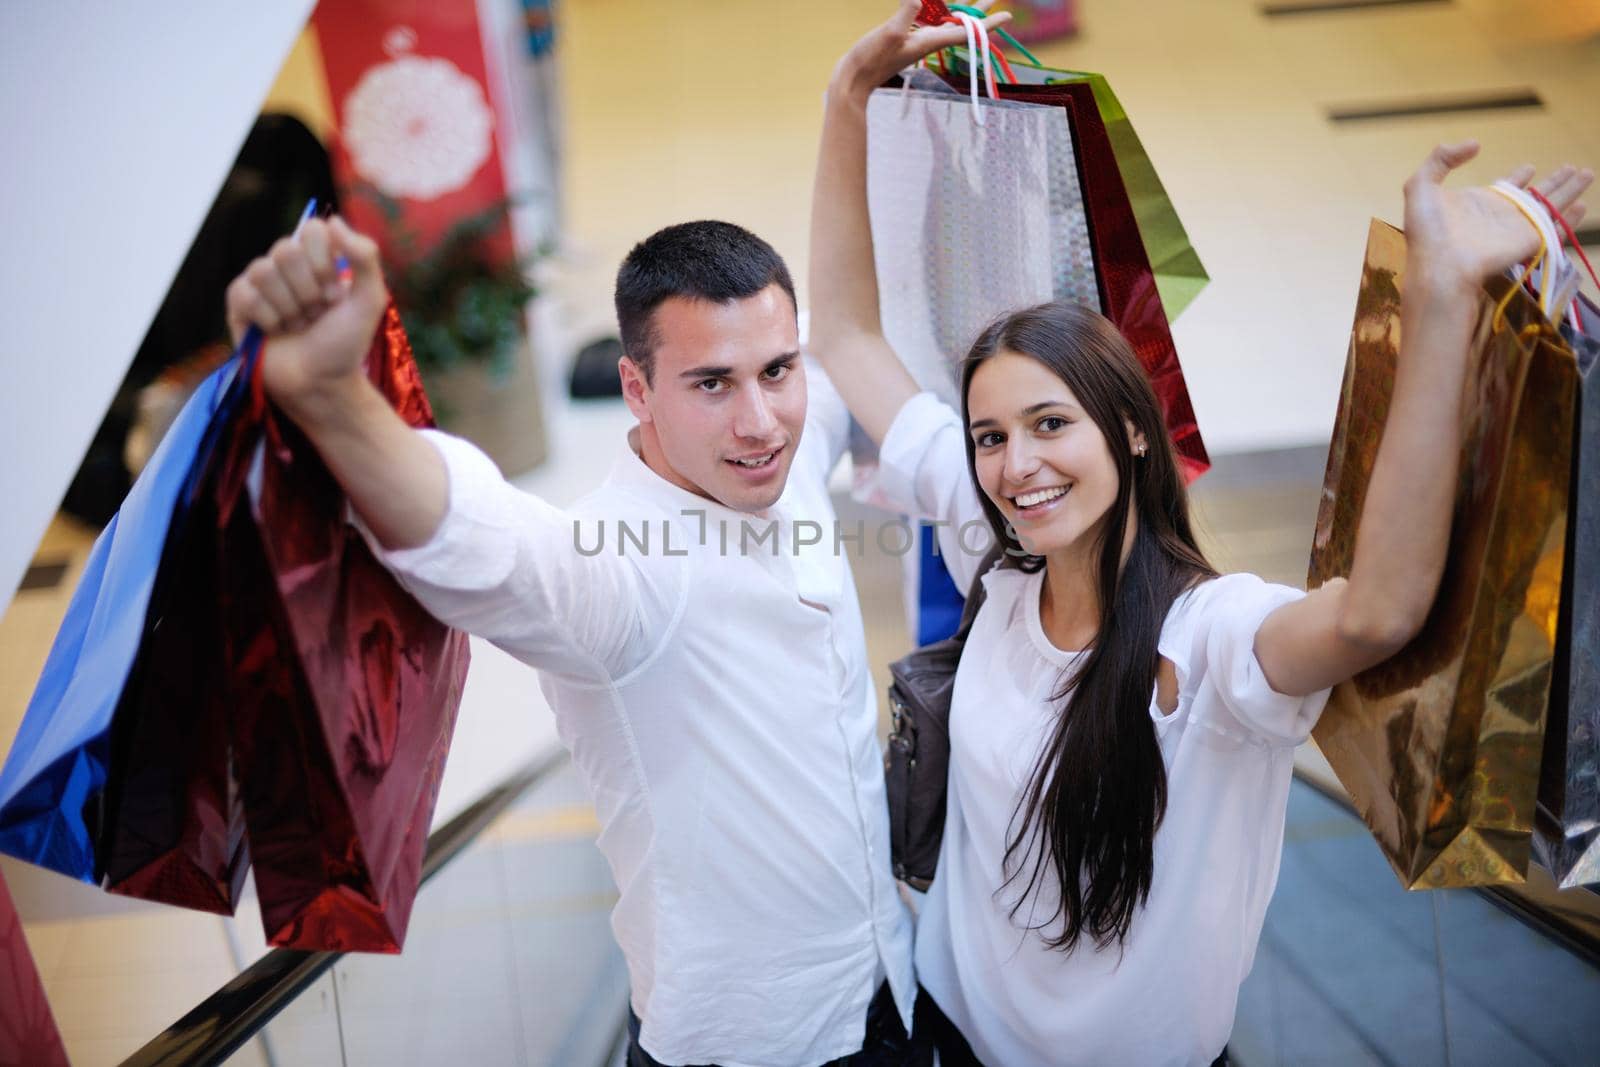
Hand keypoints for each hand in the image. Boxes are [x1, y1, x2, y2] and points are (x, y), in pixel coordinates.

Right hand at [224, 216, 389, 405]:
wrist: (321, 383)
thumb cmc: (346, 343)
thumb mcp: (370, 300)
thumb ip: (365, 256)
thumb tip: (334, 220)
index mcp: (318, 258)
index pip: (312, 230)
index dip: (324, 264)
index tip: (335, 296)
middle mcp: (287, 265)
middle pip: (286, 250)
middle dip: (307, 291)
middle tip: (316, 315)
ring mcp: (261, 282)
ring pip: (263, 270)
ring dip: (288, 308)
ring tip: (297, 326)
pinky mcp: (239, 302)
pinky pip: (244, 292)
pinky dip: (267, 318)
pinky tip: (275, 331)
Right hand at [830, 0, 1011, 99]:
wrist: (853, 80)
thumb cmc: (870, 61)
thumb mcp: (889, 34)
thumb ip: (906, 14)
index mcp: (930, 41)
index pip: (965, 31)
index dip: (988, 23)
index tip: (1008, 15)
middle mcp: (927, 41)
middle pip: (959, 24)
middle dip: (976, 11)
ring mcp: (916, 40)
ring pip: (943, 21)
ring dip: (956, 8)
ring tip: (969, 0)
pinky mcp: (904, 39)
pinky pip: (925, 20)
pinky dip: (932, 10)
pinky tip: (930, 4)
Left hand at [1402, 141, 1592, 297]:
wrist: (1440, 265)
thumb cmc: (1426, 231)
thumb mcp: (1421, 185)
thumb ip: (1442, 158)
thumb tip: (1475, 144)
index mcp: (1479, 201)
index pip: (1505, 186)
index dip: (1517, 176)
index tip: (1529, 167)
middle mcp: (1502, 214)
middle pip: (1535, 193)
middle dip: (1554, 180)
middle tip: (1571, 168)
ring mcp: (1518, 227)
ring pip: (1552, 203)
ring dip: (1570, 188)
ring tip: (1588, 173)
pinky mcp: (1531, 239)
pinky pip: (1557, 225)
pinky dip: (1571, 217)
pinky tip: (1582, 206)